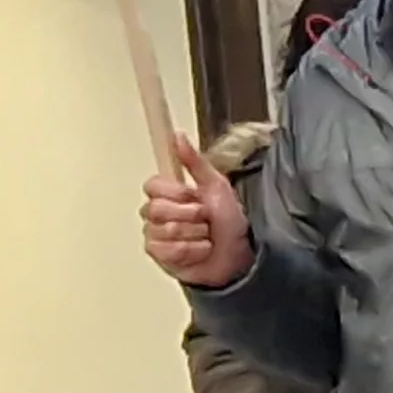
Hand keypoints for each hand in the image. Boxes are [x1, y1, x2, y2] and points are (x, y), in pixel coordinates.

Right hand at [139, 135, 253, 289]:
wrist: (239, 253)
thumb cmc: (230, 221)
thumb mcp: (217, 186)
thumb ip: (195, 162)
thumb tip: (178, 136)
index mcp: (169, 194)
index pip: (152, 186)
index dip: (175, 192)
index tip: (194, 195)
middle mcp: (158, 214)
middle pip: (156, 208)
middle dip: (191, 214)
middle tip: (205, 218)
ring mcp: (156, 235)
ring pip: (165, 230)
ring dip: (195, 233)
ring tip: (206, 235)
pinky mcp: (159, 256)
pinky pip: (168, 249)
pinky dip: (193, 250)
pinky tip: (201, 250)